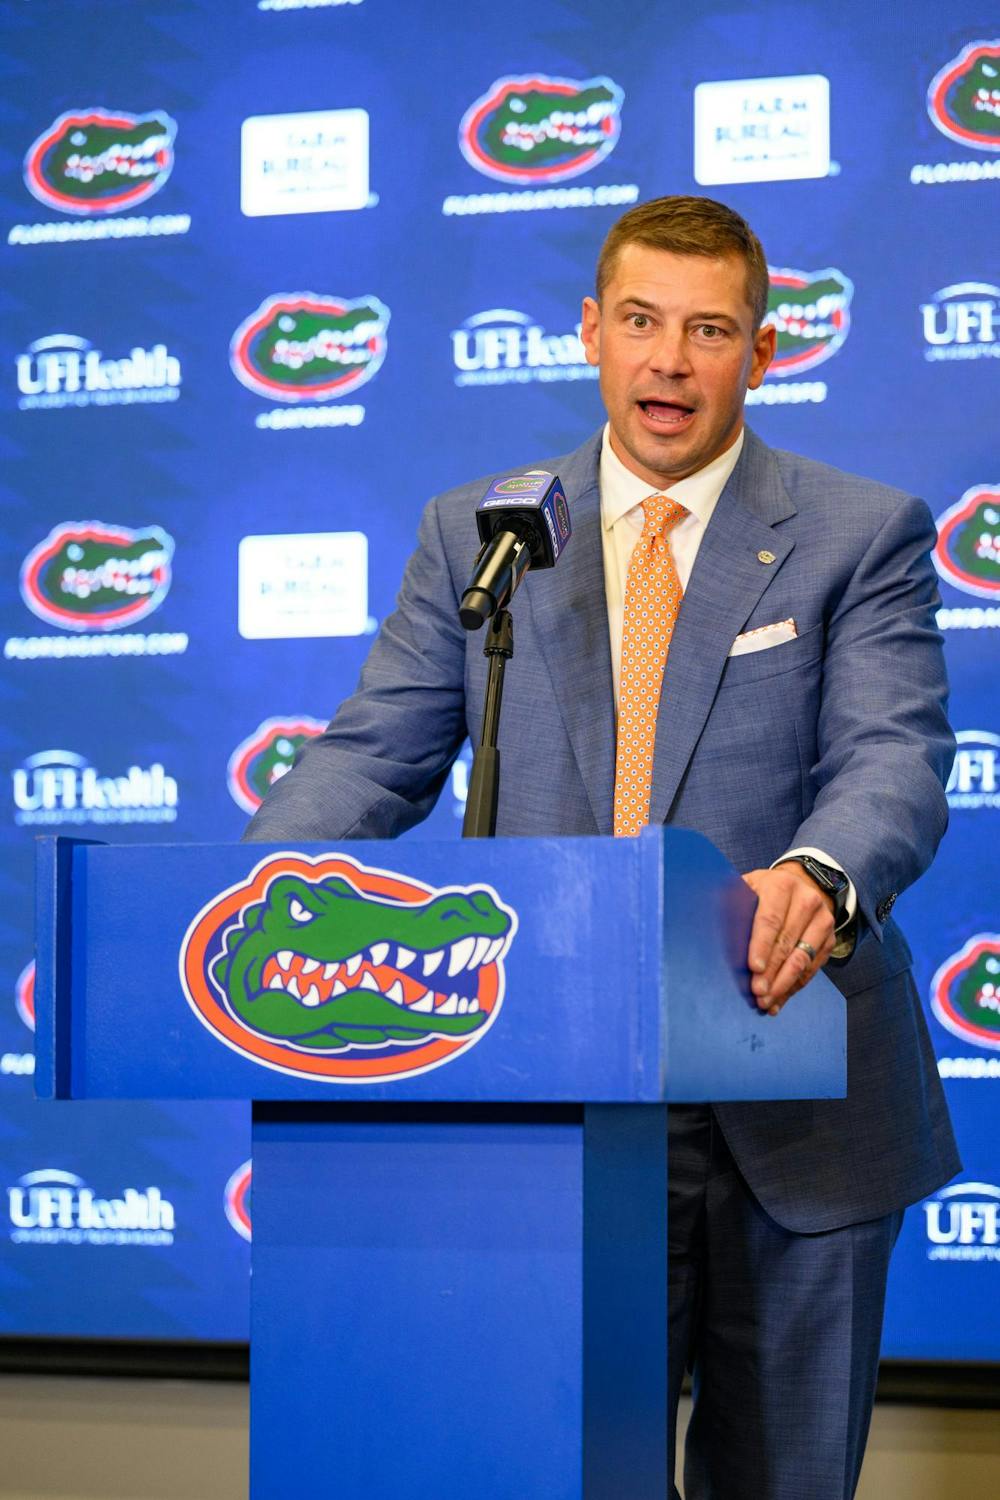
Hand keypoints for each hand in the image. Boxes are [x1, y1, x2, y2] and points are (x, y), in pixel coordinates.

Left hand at [741, 864, 836, 1015]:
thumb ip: (731, 904)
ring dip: (783, 984)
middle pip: (787, 942)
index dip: (762, 945)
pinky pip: (811, 969)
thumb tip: (706, 928)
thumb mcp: (745, 889)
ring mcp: (822, 920)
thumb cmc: (761, 892)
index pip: (770, 919)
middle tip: (757, 992)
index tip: (754, 967)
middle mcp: (807, 900)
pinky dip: (793, 987)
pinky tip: (778, 1000)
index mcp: (781, 885)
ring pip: (803, 959)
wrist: (797, 885)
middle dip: (771, 971)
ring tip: (766, 1002)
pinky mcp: (830, 939)